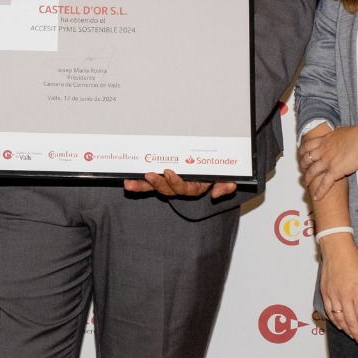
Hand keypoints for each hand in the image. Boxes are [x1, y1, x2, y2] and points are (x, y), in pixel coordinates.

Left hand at [123, 169, 238, 199]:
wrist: (216, 162)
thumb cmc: (219, 170)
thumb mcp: (228, 177)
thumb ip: (226, 184)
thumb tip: (216, 194)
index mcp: (195, 186)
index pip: (185, 188)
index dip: (176, 182)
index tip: (169, 172)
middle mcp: (181, 186)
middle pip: (167, 189)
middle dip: (157, 183)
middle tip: (148, 174)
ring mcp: (169, 183)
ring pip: (155, 187)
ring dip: (142, 186)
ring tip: (129, 184)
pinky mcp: (161, 178)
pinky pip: (149, 182)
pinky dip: (139, 184)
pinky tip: (128, 183)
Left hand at [299, 125, 357, 199]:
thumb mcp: (342, 130)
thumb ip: (336, 133)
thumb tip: (336, 132)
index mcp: (324, 140)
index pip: (308, 145)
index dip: (303, 151)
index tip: (302, 155)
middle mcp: (322, 151)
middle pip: (307, 159)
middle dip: (303, 165)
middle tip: (302, 169)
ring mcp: (327, 162)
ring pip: (312, 172)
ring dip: (307, 178)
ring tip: (305, 183)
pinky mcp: (335, 171)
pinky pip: (325, 184)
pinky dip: (320, 191)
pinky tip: (316, 197)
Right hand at [319, 237, 357, 344]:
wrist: (336, 248)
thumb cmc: (355, 260)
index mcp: (357, 291)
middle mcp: (344, 295)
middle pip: (351, 321)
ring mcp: (332, 295)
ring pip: (339, 319)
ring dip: (347, 330)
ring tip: (355, 337)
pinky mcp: (325, 293)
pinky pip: (329, 312)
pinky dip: (335, 321)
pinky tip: (341, 326)